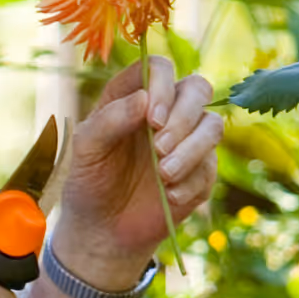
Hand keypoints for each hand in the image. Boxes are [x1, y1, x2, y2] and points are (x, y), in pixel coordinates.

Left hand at [52, 57, 218, 286]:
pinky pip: (209, 167)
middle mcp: (166, 111)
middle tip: (159, 147)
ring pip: (212, 126)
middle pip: (198, 88)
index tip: (150, 118)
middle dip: (183, 116)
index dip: (162, 86)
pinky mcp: (201, 172)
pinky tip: (168, 197)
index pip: (160, 69)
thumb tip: (144, 100)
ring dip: (191, 150)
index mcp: (135, 95)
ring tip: (163, 175)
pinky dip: (190, 182)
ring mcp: (187, 141)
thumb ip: (109, 119)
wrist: (102, 228)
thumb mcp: (86, 148)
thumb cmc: (90, 179)